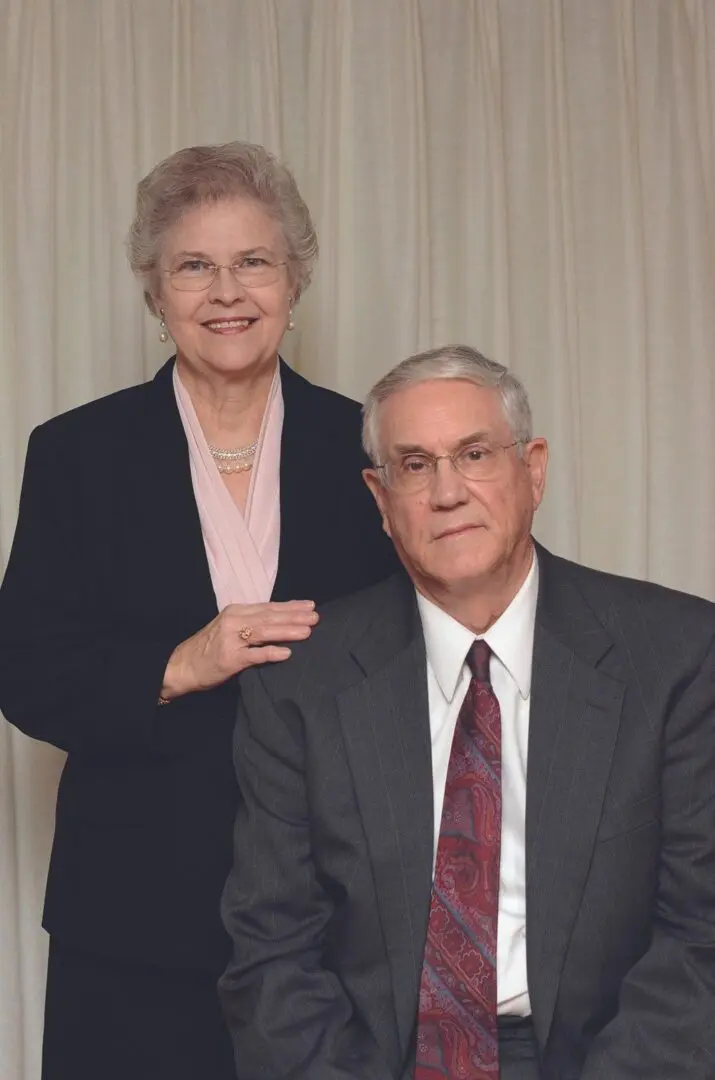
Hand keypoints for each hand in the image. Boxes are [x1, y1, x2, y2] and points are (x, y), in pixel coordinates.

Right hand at [160, 600, 317, 698]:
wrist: (181, 666)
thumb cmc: (209, 648)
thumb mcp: (229, 629)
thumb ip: (251, 624)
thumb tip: (281, 621)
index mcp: (235, 612)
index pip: (268, 607)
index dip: (290, 606)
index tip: (310, 606)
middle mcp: (233, 621)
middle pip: (269, 617)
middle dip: (294, 617)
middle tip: (315, 618)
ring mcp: (231, 639)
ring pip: (265, 632)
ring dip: (288, 631)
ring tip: (307, 631)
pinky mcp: (230, 658)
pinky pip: (254, 655)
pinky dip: (271, 653)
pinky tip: (286, 653)